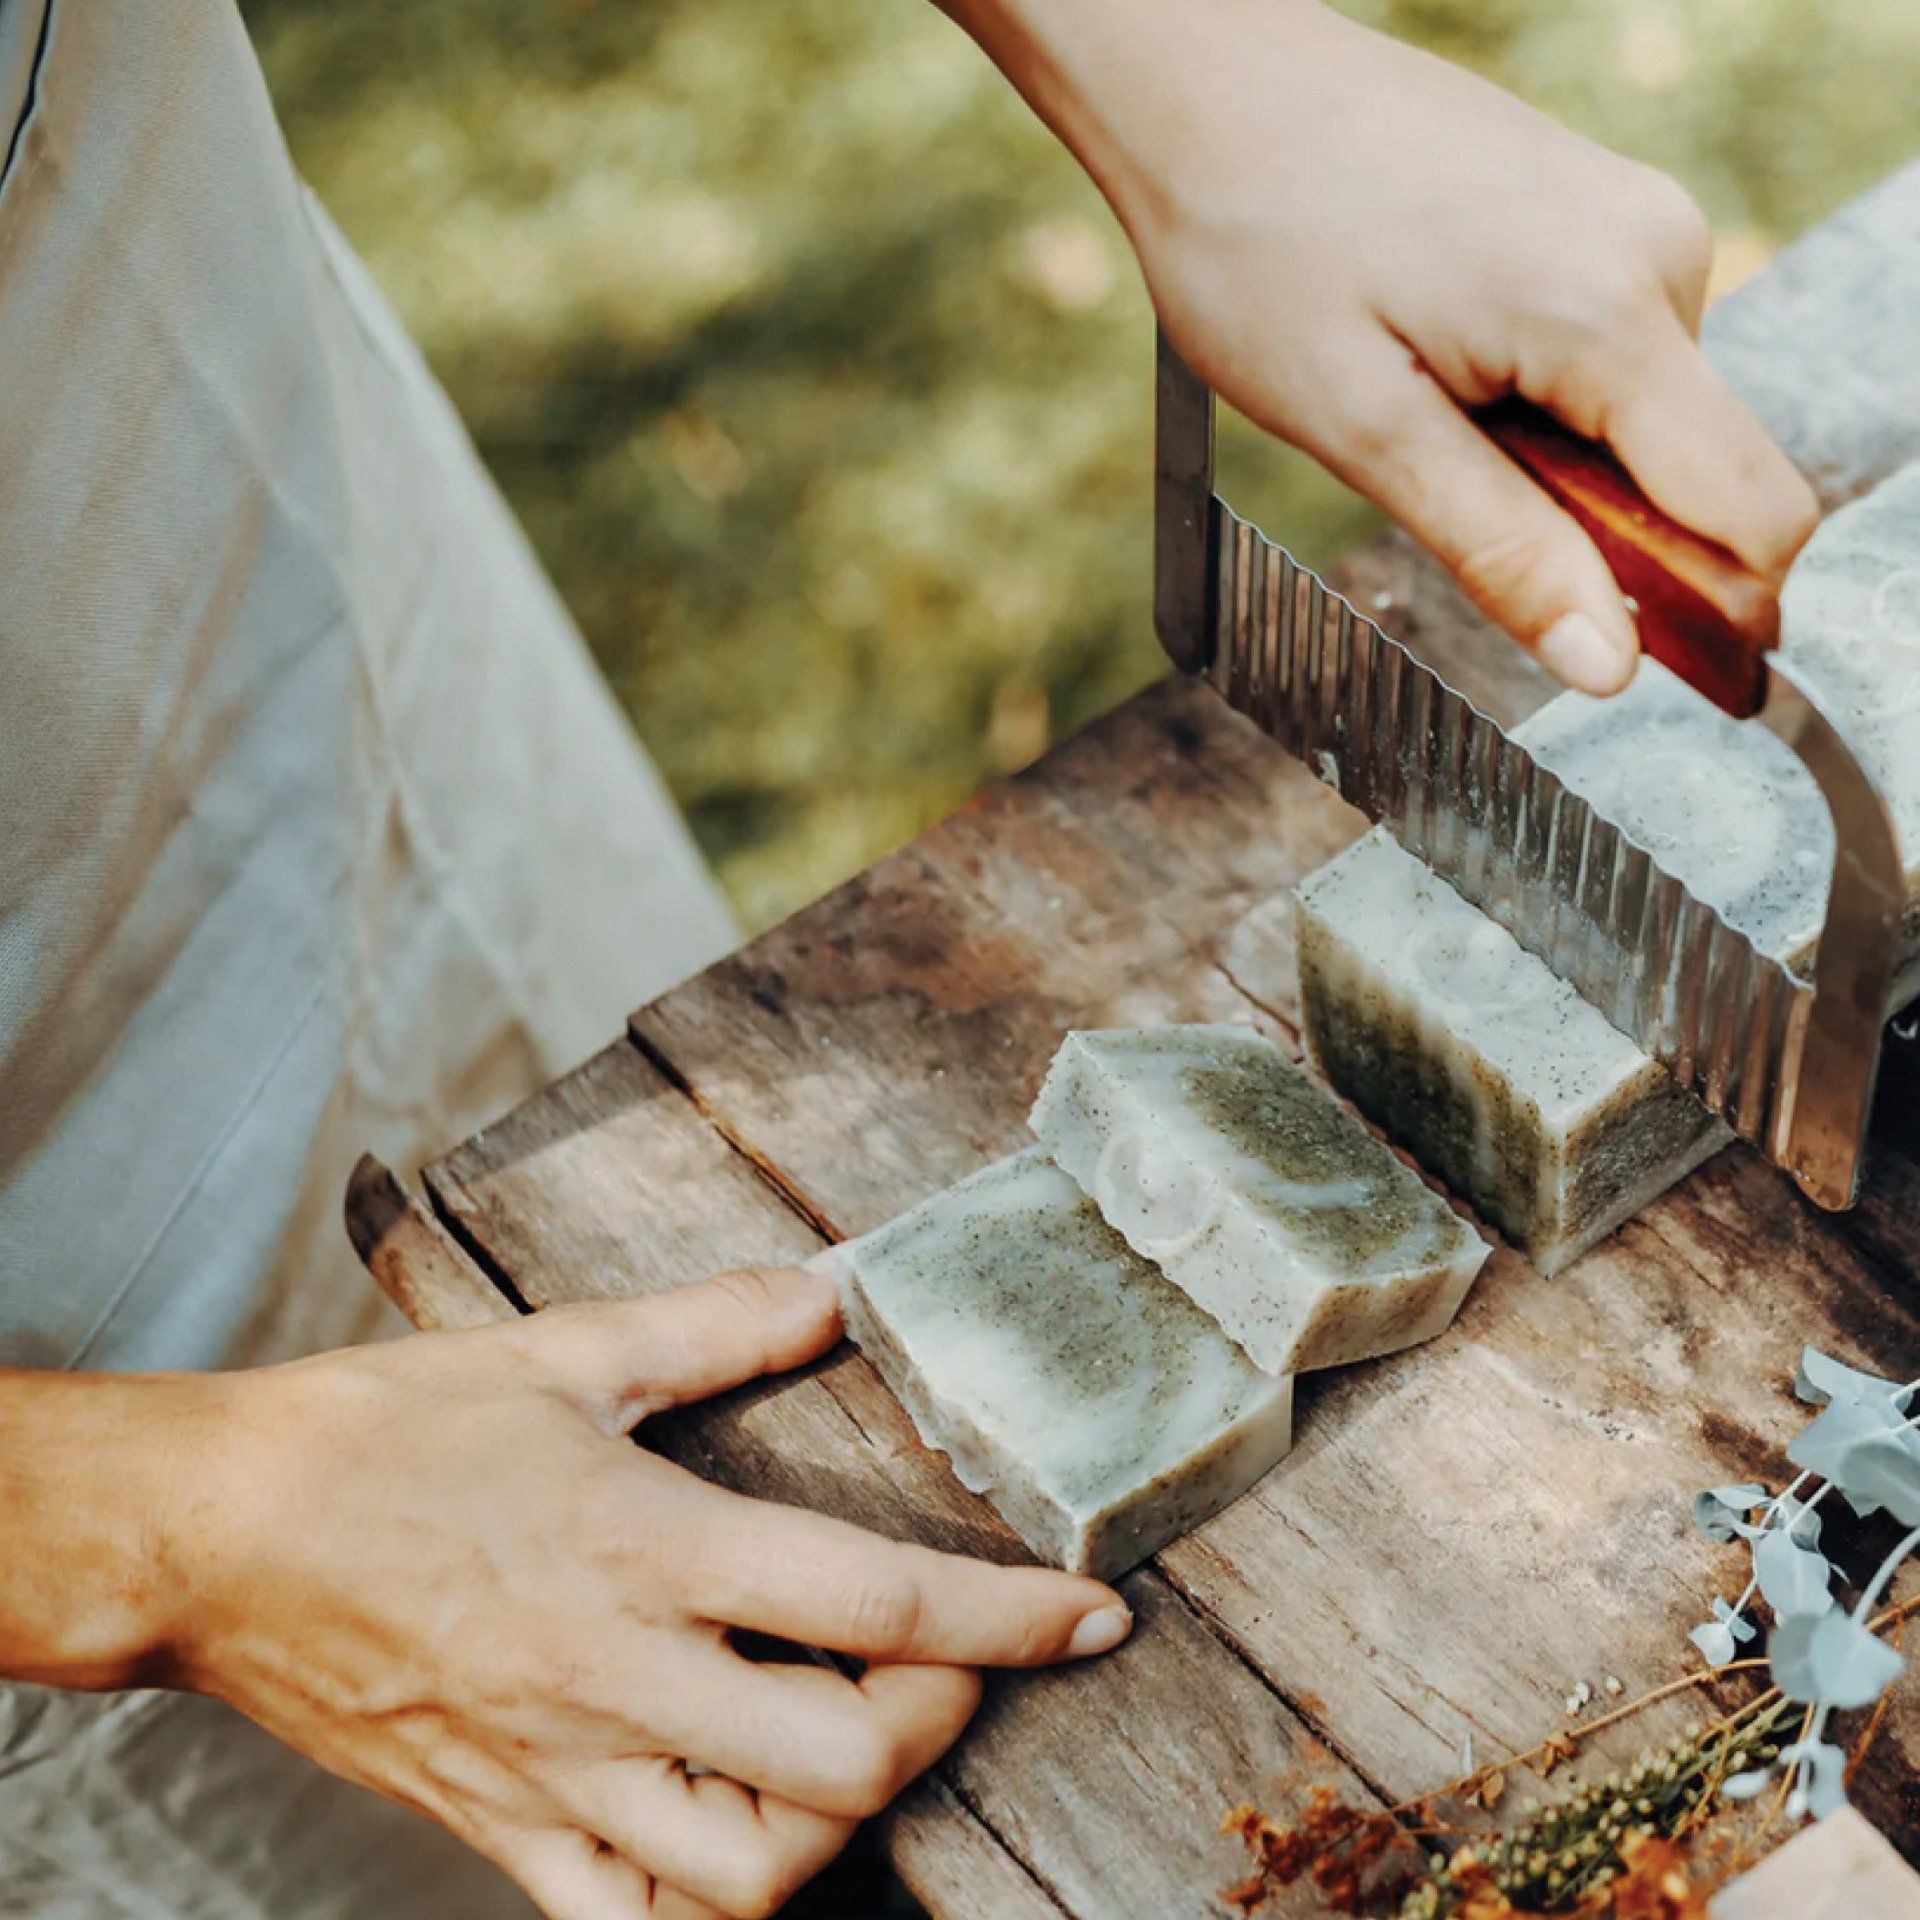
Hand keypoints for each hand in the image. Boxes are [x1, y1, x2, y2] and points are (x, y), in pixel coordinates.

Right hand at [163, 1270, 1131, 1917]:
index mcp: (645, 1542)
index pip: (875, 1599)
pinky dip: (705, 1908)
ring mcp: (559, 1774)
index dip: (1011, 1618)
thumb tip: (834, 1288)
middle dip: (942, 1723)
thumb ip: (716, 1322)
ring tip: (850, 1745)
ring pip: (751, 1876)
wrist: (215, 1534)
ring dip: (837, 1822)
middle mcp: (617, 1674)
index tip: (1091, 1613)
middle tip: (954, 1669)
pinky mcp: (501, 1833)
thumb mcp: (561, 1347)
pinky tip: (739, 1838)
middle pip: (842, 1762)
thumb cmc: (385, 1433)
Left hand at [950, 0, 1819, 692]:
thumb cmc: (1259, 244)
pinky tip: (1445, 363)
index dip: (1720, 618)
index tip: (1651, 676)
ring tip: (1424, 407)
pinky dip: (1548, 405)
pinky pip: (1615, 358)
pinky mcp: (1599, 216)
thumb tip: (1607, 664)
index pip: (1751, 511)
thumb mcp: (1363, 429)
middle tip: (1455, 504)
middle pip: (1704, 474)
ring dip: (1563, 467)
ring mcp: (1634, 223)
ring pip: (1651, 420)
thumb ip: (1501, 548)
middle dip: (1610, 537)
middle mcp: (1659, 254)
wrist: (1212, 84)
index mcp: (1611, 314)